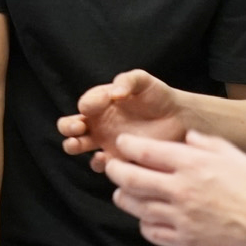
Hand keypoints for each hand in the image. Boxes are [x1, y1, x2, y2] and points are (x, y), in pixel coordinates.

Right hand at [60, 70, 192, 170]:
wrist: (178, 118)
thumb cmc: (158, 96)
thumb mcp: (143, 81)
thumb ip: (127, 81)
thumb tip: (114, 93)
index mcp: (101, 101)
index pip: (84, 103)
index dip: (88, 104)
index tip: (104, 101)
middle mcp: (98, 121)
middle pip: (68, 126)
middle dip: (67, 126)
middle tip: (79, 126)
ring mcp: (105, 141)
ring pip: (76, 145)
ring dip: (72, 145)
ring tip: (77, 143)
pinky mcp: (117, 157)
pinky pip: (99, 164)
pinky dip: (97, 163)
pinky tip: (105, 158)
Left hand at [102, 131, 245, 245]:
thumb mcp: (235, 155)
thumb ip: (207, 143)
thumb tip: (188, 136)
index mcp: (192, 163)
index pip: (144, 151)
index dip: (126, 146)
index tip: (122, 144)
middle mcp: (180, 189)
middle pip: (129, 178)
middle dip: (114, 170)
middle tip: (112, 167)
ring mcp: (180, 217)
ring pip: (134, 206)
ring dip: (124, 197)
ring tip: (125, 193)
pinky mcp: (184, 242)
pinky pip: (150, 232)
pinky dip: (144, 224)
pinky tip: (148, 219)